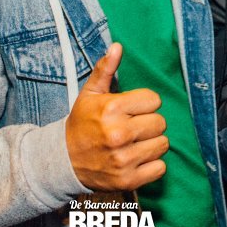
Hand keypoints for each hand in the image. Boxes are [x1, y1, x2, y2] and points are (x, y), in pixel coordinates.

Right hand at [65, 43, 167, 191]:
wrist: (63, 160)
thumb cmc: (81, 123)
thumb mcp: (90, 94)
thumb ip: (105, 69)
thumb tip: (117, 46)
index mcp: (111, 109)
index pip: (154, 100)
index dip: (145, 103)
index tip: (133, 109)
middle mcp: (119, 134)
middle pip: (160, 122)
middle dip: (149, 123)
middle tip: (134, 127)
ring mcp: (124, 159)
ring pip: (163, 144)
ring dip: (152, 143)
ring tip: (135, 143)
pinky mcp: (128, 180)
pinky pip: (160, 168)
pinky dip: (152, 164)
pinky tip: (137, 159)